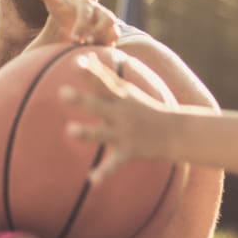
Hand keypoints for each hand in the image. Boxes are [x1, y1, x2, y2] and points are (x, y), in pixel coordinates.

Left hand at [29, 0, 117, 48]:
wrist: (70, 21)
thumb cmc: (62, 11)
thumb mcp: (55, 4)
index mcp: (87, 5)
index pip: (86, 14)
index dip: (81, 26)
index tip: (74, 38)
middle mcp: (100, 12)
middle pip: (105, 21)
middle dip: (95, 34)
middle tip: (82, 46)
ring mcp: (107, 24)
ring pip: (114, 31)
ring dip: (105, 40)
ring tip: (91, 50)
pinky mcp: (110, 36)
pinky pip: (114, 42)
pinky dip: (108, 48)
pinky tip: (97, 54)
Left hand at [61, 53, 175, 182]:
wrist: (175, 132)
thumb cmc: (144, 109)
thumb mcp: (127, 91)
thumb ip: (104, 75)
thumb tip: (86, 56)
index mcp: (120, 98)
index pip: (102, 82)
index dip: (89, 72)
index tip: (76, 61)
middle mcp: (121, 113)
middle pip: (99, 105)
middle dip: (82, 99)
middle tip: (62, 92)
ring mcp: (125, 133)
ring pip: (102, 133)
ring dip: (87, 132)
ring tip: (70, 130)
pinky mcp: (128, 152)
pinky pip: (114, 163)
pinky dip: (104, 173)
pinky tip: (92, 180)